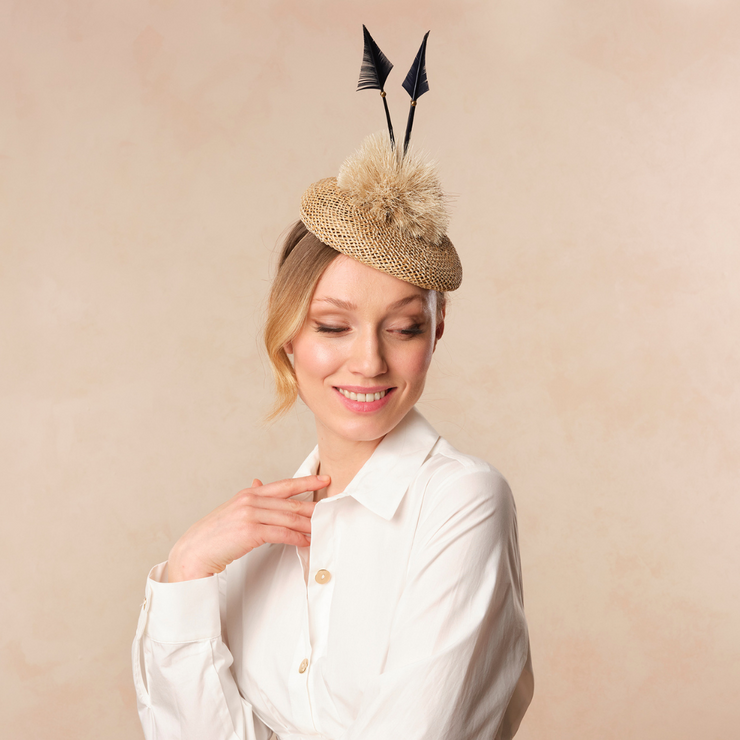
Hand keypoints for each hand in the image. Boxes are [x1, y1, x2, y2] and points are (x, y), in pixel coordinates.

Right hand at [167, 475, 328, 581]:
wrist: (194, 551)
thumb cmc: (215, 534)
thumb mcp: (233, 509)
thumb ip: (250, 498)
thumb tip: (259, 482)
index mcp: (249, 493)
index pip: (284, 485)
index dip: (306, 481)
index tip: (324, 479)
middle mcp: (251, 500)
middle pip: (290, 503)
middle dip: (312, 507)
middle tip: (330, 510)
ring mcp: (250, 515)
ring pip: (289, 518)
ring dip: (308, 525)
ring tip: (321, 528)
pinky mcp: (250, 532)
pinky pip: (281, 534)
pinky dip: (297, 538)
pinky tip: (306, 541)